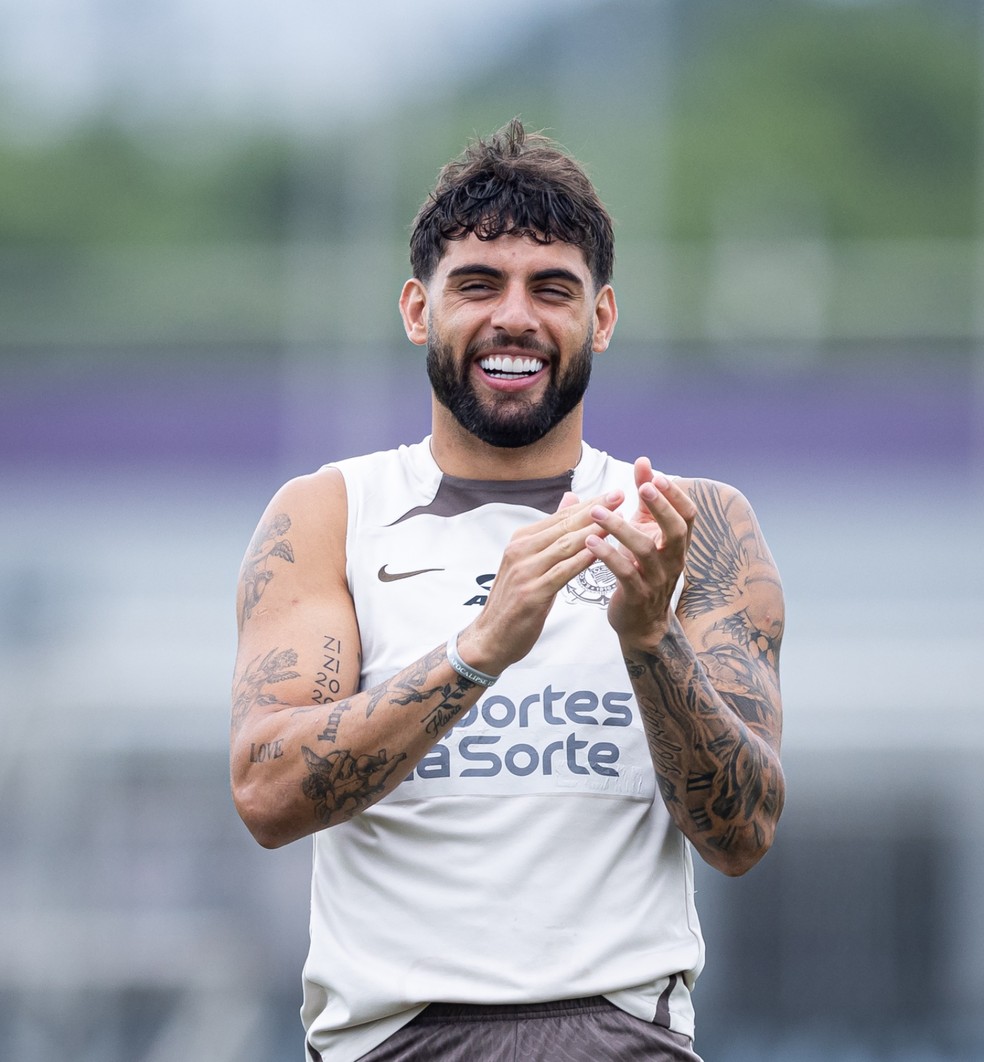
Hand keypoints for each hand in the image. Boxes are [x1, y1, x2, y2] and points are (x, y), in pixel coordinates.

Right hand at [457, 489, 622, 673]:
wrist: (490, 637)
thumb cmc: (514, 600)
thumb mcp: (530, 561)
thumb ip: (551, 532)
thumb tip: (571, 499)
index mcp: (521, 540)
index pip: (561, 517)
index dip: (589, 504)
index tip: (614, 493)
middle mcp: (520, 550)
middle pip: (564, 526)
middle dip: (595, 511)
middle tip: (620, 496)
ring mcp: (524, 571)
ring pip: (564, 546)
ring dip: (592, 532)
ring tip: (616, 520)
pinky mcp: (530, 593)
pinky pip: (560, 573)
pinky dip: (580, 561)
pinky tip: (599, 553)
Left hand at [585, 457, 696, 646]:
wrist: (640, 621)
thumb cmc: (641, 568)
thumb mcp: (645, 532)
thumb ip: (646, 500)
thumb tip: (645, 462)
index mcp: (676, 543)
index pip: (688, 516)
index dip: (675, 496)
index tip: (656, 477)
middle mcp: (673, 560)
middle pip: (676, 530)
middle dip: (661, 507)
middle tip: (641, 487)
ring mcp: (656, 579)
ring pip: (644, 550)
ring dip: (620, 528)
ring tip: (596, 513)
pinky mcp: (637, 595)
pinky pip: (624, 573)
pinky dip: (607, 555)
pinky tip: (589, 542)